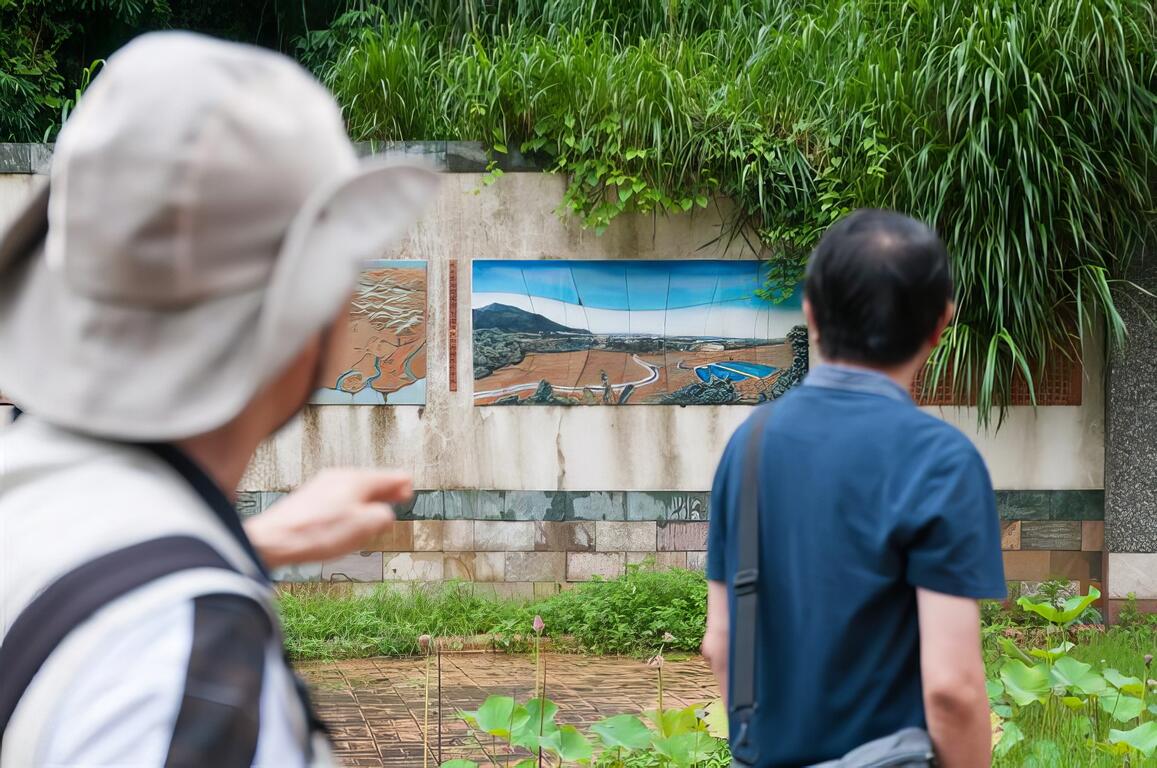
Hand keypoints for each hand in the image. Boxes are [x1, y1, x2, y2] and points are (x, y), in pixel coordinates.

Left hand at [243, 468, 411, 567]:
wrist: (276, 539)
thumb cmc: (319, 533)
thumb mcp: (365, 527)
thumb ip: (384, 516)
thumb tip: (385, 514)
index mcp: (357, 479)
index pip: (392, 476)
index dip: (404, 487)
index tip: (408, 495)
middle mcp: (340, 476)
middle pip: (372, 482)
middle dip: (386, 494)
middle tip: (396, 501)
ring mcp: (323, 485)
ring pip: (355, 491)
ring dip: (366, 504)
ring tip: (371, 521)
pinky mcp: (310, 498)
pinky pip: (339, 499)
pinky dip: (349, 508)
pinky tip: (346, 524)